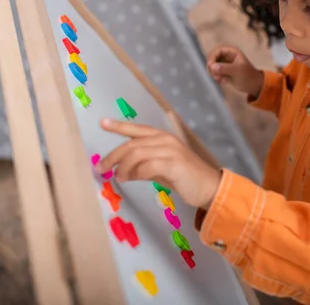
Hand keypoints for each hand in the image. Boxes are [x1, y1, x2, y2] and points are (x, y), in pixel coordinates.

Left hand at [97, 118, 221, 208]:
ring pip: (137, 154)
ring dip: (123, 167)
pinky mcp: (174, 164)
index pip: (137, 129)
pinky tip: (134, 179)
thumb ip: (142, 165)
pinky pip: (148, 167)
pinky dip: (137, 173)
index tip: (102, 123)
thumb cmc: (183, 177)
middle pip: (132, 144)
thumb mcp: (159, 168)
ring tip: (119, 177)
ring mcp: (171, 151)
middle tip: (102, 168)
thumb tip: (120, 169)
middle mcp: (165, 140)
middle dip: (113, 156)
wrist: (208, 186)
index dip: (119, 126)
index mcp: (162, 137)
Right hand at [207, 46, 263, 97]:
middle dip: (212, 67)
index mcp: (232, 52)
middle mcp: (227, 57)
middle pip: (212, 58)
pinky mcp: (223, 72)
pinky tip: (224, 82)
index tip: (210, 65)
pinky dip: (217, 77)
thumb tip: (212, 66)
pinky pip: (215, 73)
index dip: (212, 57)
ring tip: (221, 80)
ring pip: (212, 66)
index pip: (218, 51)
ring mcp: (224, 64)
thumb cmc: (248, 76)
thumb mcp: (237, 71)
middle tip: (216, 75)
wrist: (253, 86)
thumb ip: (224, 68)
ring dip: (214, 74)